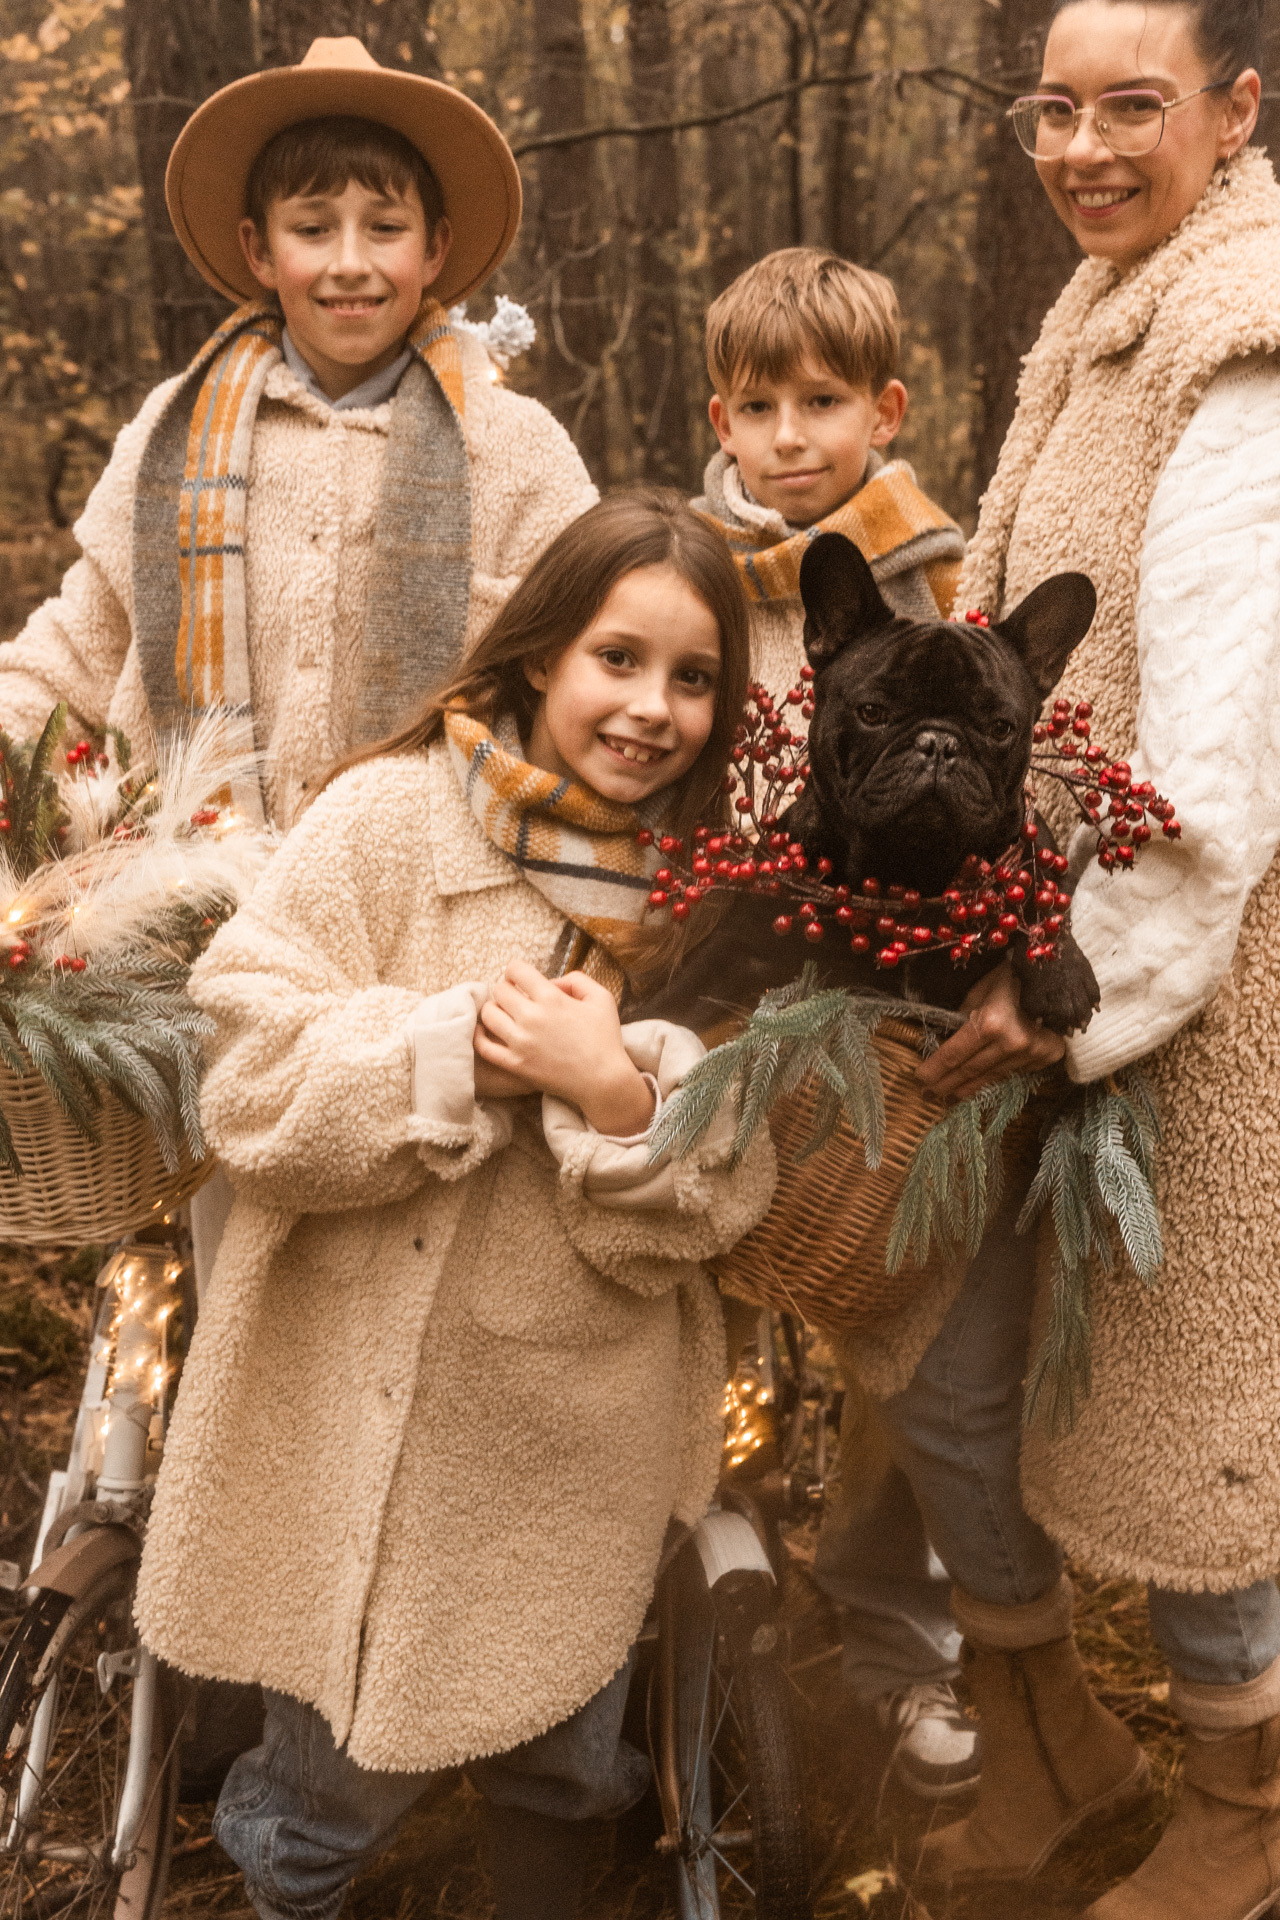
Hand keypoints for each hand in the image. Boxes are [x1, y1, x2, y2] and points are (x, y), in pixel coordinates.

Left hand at [474, 960, 654, 1134]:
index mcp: (552, 998)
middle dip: (507, 989)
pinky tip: (485, 1031)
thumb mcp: (601, 998)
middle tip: (515, 998)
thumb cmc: (605, 1039)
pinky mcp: (515, 1064)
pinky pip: (484, 1046)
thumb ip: (577, 980)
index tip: (522, 980)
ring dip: (494, 1010)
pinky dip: (480, 1036)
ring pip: (488, 1015)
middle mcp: (532, 1017)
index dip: (517, 971)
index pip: (516, 970)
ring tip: (505, 1014)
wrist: (603, 1082)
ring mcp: (521, 1043)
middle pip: (499, 990)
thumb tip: (552, 982)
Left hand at [915, 961, 1065, 1102]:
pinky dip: (994, 1079)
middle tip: (928, 1096)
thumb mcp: (980, 990)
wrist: (1060, 977)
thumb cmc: (1013, 976)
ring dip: (968, 1089)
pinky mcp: (1046, 1058)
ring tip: (949, 1099)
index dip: (935, 1069)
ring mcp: (1031, 1053)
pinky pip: (1013, 1072)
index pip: (955, 1054)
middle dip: (946, 1085)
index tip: (920, 1080)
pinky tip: (978, 1087)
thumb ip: (963, 1017)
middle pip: (971, 1070)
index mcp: (991, 1023)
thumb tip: (946, 1040)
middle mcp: (1011, 1043)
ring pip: (991, 1077)